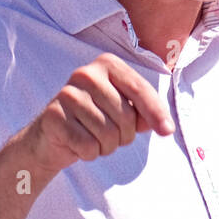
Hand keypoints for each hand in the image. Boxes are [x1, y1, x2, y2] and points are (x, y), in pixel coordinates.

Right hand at [24, 53, 174, 175]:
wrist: (51, 137)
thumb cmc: (93, 121)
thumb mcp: (122, 111)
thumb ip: (144, 113)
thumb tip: (164, 125)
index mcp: (107, 64)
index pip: (139, 89)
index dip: (156, 112)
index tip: (167, 131)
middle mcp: (86, 73)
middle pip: (125, 116)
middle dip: (124, 136)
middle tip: (110, 135)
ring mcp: (68, 94)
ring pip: (108, 133)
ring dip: (106, 146)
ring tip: (93, 138)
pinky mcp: (54, 116)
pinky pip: (88, 146)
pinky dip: (89, 154)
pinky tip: (78, 145)